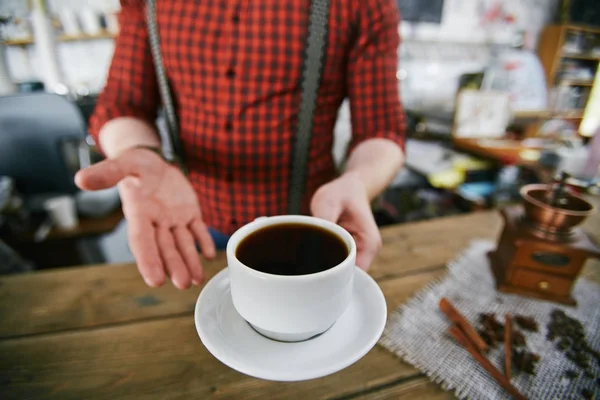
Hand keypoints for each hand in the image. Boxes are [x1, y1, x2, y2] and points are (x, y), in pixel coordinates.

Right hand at [75, 148, 214, 288]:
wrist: (152, 160)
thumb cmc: (134, 163)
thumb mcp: (122, 163)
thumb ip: (106, 173)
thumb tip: (80, 179)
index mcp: (138, 213)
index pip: (142, 241)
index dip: (148, 260)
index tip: (155, 280)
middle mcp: (155, 221)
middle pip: (165, 248)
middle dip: (174, 266)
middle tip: (183, 284)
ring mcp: (173, 219)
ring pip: (182, 244)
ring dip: (190, 261)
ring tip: (196, 280)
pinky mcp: (189, 213)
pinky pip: (197, 229)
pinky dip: (203, 241)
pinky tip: (210, 255)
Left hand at [310, 172, 380, 269]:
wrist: (350, 187)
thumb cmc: (342, 192)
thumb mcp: (328, 202)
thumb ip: (323, 224)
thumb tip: (312, 244)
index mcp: (369, 243)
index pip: (355, 274)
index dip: (336, 278)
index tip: (315, 276)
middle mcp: (367, 251)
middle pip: (348, 277)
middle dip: (328, 276)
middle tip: (305, 271)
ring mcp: (359, 252)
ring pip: (342, 271)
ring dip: (326, 268)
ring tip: (307, 262)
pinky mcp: (349, 251)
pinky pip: (337, 263)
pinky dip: (326, 261)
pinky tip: (312, 256)